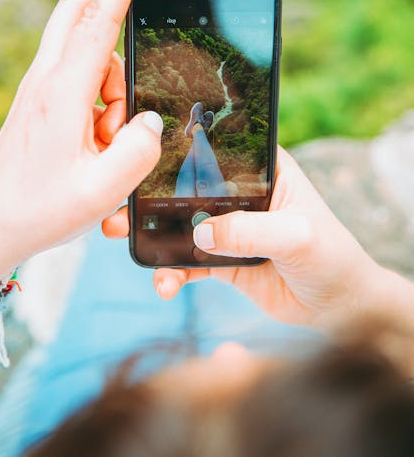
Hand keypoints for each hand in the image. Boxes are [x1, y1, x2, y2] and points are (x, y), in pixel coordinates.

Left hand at [0, 0, 162, 296]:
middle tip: (141, 29)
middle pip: (76, 10)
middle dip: (111, 3)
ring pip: (85, 49)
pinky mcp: (38, 101)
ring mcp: (38, 88)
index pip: (97, 21)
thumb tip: (151, 121)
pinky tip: (99, 139)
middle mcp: (46, 80)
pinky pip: (76, 73)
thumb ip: (141, 150)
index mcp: (62, 94)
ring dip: (113, 78)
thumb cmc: (43, 210)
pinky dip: (99, 93)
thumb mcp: (104, 190)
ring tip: (110, 138)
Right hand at [104, 147, 386, 331]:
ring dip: (150, 231)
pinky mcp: (223, 259)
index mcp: (264, 169)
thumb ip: (250, 230)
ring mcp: (230, 226)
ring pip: (181, 223)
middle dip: (151, 194)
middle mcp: (241, 193)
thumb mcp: (297, 236)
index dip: (181, 147)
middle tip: (117, 200)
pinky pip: (187, 262)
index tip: (140, 151)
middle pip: (188, 186)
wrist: (339, 308)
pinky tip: (164, 285)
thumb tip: (200, 232)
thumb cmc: (331, 258)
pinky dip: (171, 272)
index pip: (218, 149)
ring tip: (121, 237)